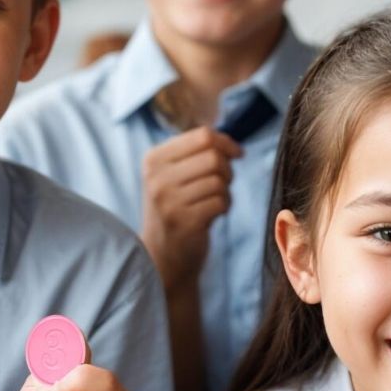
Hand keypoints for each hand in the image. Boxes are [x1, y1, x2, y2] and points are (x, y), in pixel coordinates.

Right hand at [140, 127, 241, 287]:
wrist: (161, 254)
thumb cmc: (176, 207)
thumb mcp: (173, 175)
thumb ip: (197, 154)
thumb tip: (232, 146)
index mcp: (153, 159)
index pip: (202, 135)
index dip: (226, 143)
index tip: (236, 154)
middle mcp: (157, 178)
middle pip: (213, 157)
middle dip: (227, 170)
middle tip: (221, 184)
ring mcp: (168, 201)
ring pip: (218, 180)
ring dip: (225, 191)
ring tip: (214, 201)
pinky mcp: (184, 222)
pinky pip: (221, 202)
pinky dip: (225, 207)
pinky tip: (213, 215)